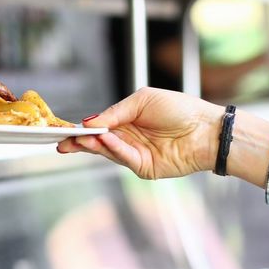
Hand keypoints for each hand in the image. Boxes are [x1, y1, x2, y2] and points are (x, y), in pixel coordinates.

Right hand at [57, 87, 223, 179]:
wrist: (206, 129)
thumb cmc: (180, 109)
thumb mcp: (143, 100)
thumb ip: (116, 112)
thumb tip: (91, 121)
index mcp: (127, 121)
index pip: (99, 127)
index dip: (82, 129)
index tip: (63, 129)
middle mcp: (129, 139)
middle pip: (98, 143)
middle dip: (79, 142)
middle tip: (62, 141)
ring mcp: (136, 155)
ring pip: (107, 152)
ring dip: (94, 145)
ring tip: (80, 138)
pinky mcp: (145, 168)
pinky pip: (124, 158)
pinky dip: (114, 149)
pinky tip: (106, 140)